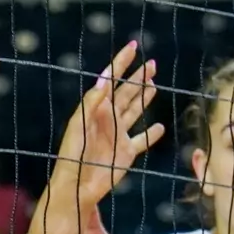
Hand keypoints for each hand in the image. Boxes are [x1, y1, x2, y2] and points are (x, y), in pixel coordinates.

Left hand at [51, 41, 164, 209]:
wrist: (76, 187)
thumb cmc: (73, 156)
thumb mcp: (79, 126)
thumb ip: (92, 103)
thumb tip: (104, 79)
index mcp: (96, 109)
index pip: (111, 80)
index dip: (122, 62)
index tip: (133, 47)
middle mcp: (108, 119)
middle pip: (126, 93)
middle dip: (138, 78)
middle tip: (152, 64)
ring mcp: (118, 135)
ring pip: (135, 111)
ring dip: (144, 98)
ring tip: (154, 84)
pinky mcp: (125, 153)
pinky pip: (141, 141)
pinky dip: (152, 135)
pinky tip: (160, 127)